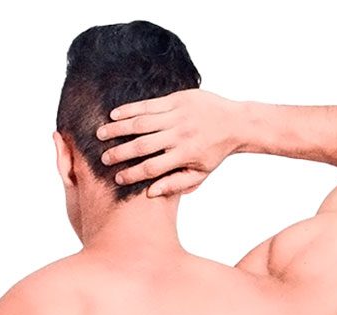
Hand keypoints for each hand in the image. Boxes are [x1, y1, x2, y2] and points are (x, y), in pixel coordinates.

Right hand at [96, 89, 240, 196]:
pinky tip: (114, 114)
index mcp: (184, 155)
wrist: (236, 122)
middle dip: (120, 153)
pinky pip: (149, 104)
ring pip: (142, 122)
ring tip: (100, 134)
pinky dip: (130, 109)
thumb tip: (151, 193)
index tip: (117, 180)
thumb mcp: (200, 173)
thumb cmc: (215, 152)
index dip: (133, 174)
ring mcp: (177, 115)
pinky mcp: (177, 99)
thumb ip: (176, 184)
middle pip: (142, 145)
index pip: (152, 168)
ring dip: (118, 128)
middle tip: (103, 159)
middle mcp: (179, 135)